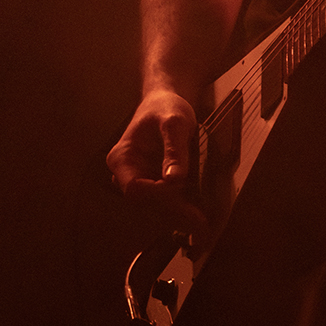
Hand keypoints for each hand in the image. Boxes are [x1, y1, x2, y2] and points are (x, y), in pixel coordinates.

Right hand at [106, 88, 205, 237]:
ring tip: (203, 222)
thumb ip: (174, 150)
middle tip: (201, 222)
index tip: (182, 196)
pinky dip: (181, 209)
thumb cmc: (165, 108)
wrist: (165, 103)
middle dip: (173, 212)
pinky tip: (198, 214)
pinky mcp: (153, 185)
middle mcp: (126, 173)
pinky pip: (164, 203)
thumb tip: (174, 179)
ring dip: (178, 216)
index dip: (157, 196)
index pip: (135, 188)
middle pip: (146, 202)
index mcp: (122, 158)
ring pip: (155, 207)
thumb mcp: (174, 123)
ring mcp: (140, 181)